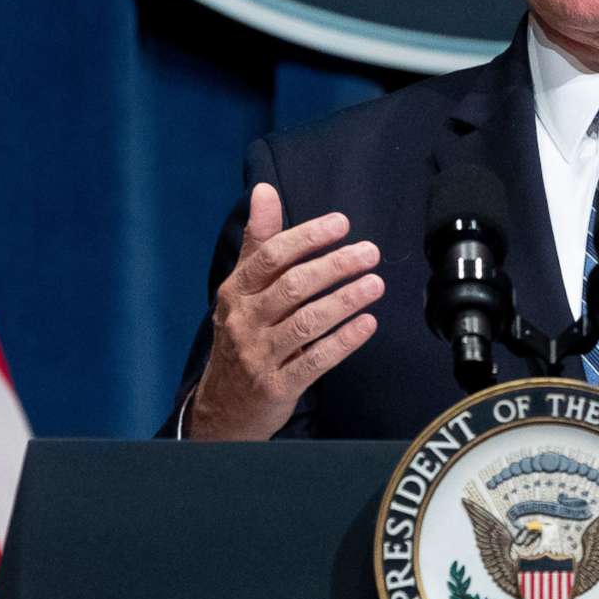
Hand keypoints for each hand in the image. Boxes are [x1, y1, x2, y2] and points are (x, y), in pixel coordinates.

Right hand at [185, 184, 382, 440]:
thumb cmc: (241, 337)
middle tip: (370, 252)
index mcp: (236, 292)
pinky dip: (343, 341)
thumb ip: (259, 241)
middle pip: (292, 287)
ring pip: (306, 322)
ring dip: (345, 301)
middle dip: (334, 266)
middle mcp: (244, 321)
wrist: (223, 409)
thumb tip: (264, 189)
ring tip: (376, 284)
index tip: (342, 223)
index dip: (307, 237)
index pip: (270, 257)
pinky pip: (315, 360)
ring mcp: (259, 356)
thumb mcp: (242, 289)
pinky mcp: (277, 387)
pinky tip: (368, 325)